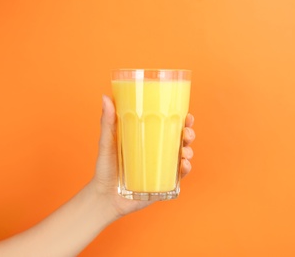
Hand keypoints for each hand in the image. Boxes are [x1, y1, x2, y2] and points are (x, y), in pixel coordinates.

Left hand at [91, 95, 195, 217]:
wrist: (105, 197)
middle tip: (186, 133)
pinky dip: (185, 169)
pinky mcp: (163, 183)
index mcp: (148, 139)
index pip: (168, 126)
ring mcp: (161, 167)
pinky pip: (179, 176)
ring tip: (184, 152)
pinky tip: (183, 165)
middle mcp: (157, 152)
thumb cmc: (105, 168)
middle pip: (180, 139)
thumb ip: (107, 122)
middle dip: (189, 134)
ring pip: (183, 156)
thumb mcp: (107, 143)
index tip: (187, 115)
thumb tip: (106, 97)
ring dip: (189, 151)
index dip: (182, 120)